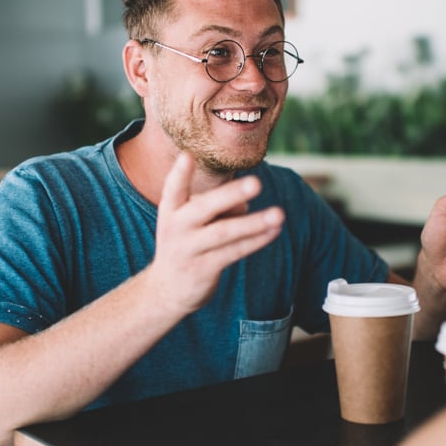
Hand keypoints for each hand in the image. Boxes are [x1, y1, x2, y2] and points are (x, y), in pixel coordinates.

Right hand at [147, 153, 284, 315]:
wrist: (166, 289)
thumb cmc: (187, 242)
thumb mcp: (193, 221)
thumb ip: (217, 207)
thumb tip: (244, 205)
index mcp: (171, 209)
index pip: (173, 188)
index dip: (180, 173)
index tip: (188, 156)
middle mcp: (176, 227)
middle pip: (204, 208)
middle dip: (230, 195)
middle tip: (256, 183)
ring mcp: (188, 250)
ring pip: (224, 233)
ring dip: (253, 223)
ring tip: (278, 214)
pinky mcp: (203, 269)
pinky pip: (233, 252)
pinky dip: (255, 241)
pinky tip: (274, 231)